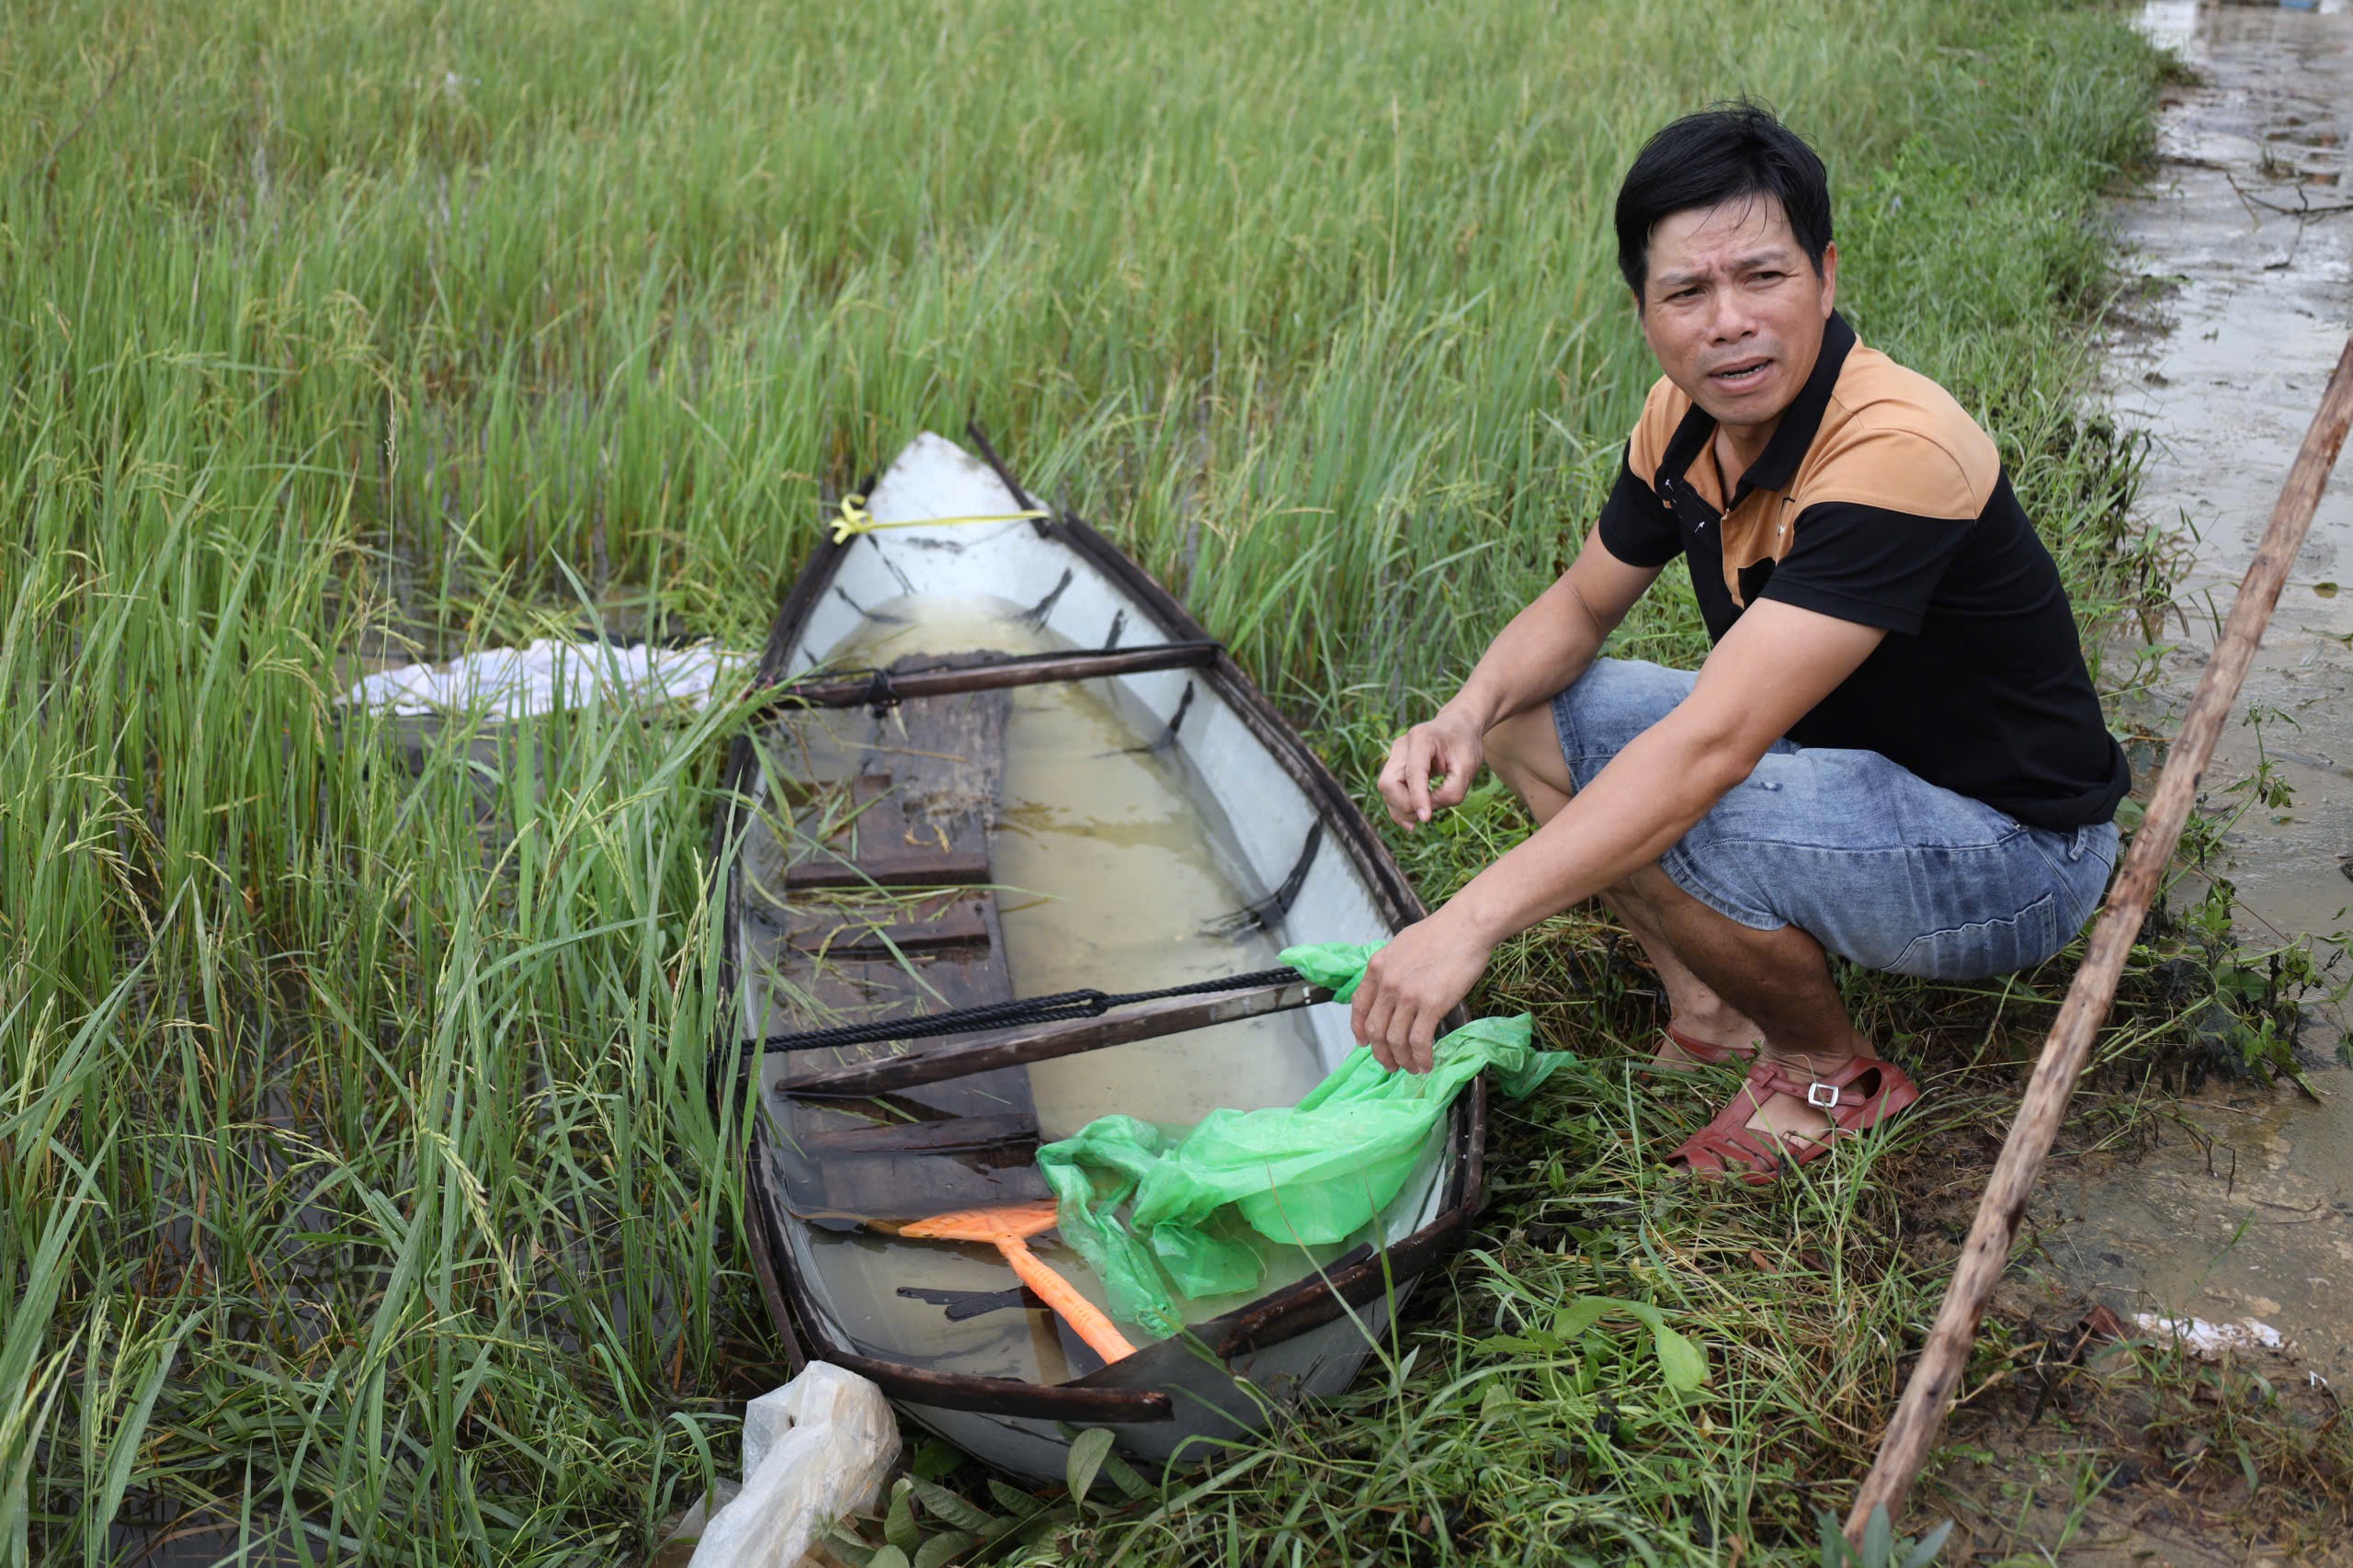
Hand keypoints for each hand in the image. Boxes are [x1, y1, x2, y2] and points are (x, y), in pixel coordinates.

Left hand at [1350, 910, 1494, 1073]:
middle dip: (1380, 1053)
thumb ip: (1392, 968)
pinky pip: (1420, 1041)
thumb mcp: (1402, 945)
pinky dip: (1421, 1058)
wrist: (1466, 926)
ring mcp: (1408, 995)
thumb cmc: (1441, 932)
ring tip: (1411, 1069)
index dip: (1359, 1029)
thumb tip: (1390, 988)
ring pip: (1395, 1040)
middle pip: (1375, 1029)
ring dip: (1402, 1060)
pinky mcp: (1432, 1005)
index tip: (1363, 1043)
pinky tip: (1427, 1064)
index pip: (1359, 1006)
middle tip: (1390, 1065)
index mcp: (1377, 967)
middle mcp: (1387, 983)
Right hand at [1377, 710, 1485, 830]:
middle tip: (1427, 815)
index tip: (1426, 818)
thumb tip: (1426, 811)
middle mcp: (1402, 745)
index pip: (1413, 773)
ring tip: (1424, 815)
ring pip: (1386, 789)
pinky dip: (1399, 807)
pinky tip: (1413, 818)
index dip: (1417, 798)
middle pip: (1389, 783)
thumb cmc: (1465, 745)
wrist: (1457, 725)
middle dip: (1405, 805)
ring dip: (1402, 809)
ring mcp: (1395, 754)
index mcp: (1423, 739)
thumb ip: (1452, 792)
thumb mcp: (1469, 768)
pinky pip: (1390, 790)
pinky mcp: (1395, 765)